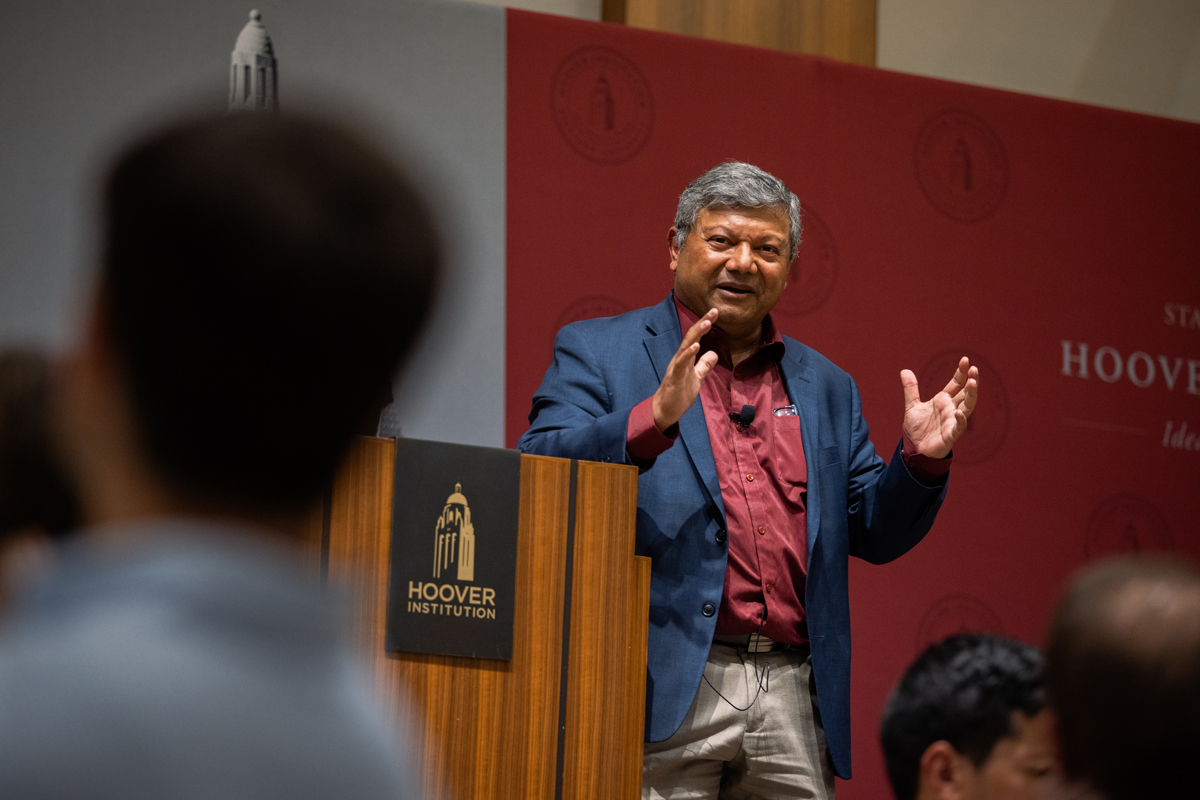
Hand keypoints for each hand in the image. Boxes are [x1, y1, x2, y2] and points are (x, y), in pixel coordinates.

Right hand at [652, 309, 718, 431]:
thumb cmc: (679, 394)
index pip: (696, 337)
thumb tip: (714, 353)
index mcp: (685, 358)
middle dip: (702, 323)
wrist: (665, 410)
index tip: (715, 313)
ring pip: (686, 346)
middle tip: (714, 310)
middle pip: (691, 337)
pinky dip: (688, 354)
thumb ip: (704, 365)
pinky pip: (681, 363)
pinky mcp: (674, 377)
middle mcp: (679, 358)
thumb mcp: (696, 377)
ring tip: (707, 323)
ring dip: (696, 334)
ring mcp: (676, 367)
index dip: (705, 324)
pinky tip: (696, 346)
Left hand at [900, 356, 978, 458]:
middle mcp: (951, 409)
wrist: (914, 449)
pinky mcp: (950, 434)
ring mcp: (952, 421)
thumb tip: (904, 370)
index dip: (961, 372)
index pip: (956, 383)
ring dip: (971, 396)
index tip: (964, 360)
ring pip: (968, 407)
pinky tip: (959, 411)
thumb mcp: (912, 406)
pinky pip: (959, 427)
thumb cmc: (917, 429)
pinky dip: (961, 419)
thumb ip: (911, 389)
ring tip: (973, 383)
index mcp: (944, 400)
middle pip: (966, 393)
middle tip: (974, 369)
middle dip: (971, 381)